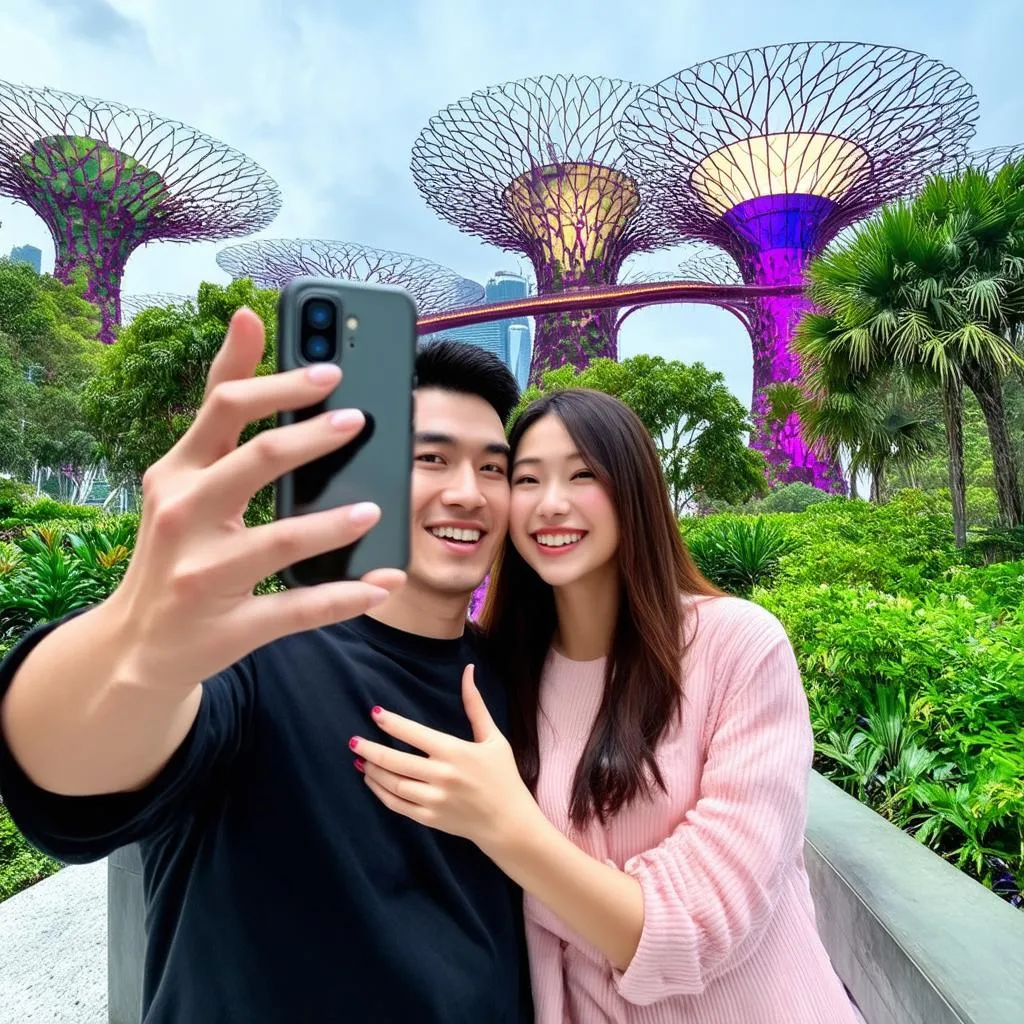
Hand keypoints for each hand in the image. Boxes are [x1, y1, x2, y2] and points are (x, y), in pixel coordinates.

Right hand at [109, 307, 405, 690]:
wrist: (134, 645)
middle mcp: (183, 515)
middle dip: (314, 436)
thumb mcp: (184, 478)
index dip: (280, 381)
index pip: (224, 407)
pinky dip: (344, 596)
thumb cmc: (173, 547)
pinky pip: (296, 608)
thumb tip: (247, 318)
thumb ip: (220, 413)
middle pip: (257, 460)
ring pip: (279, 541)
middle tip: (360, 420)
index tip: (331, 366)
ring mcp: (204, 574)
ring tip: (374, 509)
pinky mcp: (230, 626)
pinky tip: (380, 583)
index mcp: (177, 472)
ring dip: (334, 524)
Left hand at [352, 665, 542, 852]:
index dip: (392, 722)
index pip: (415, 734)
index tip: (374, 712)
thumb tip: (468, 671)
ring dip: (372, 770)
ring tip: (359, 759)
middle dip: (369, 749)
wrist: (508, 822)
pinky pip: (396, 804)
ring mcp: (433, 800)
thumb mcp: (493, 737)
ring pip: (392, 783)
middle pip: (395, 760)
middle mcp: (442, 776)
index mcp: (455, 752)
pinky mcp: (429, 819)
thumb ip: (475, 705)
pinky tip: (371, 780)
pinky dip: (379, 792)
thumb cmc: (502, 776)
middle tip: (353, 740)